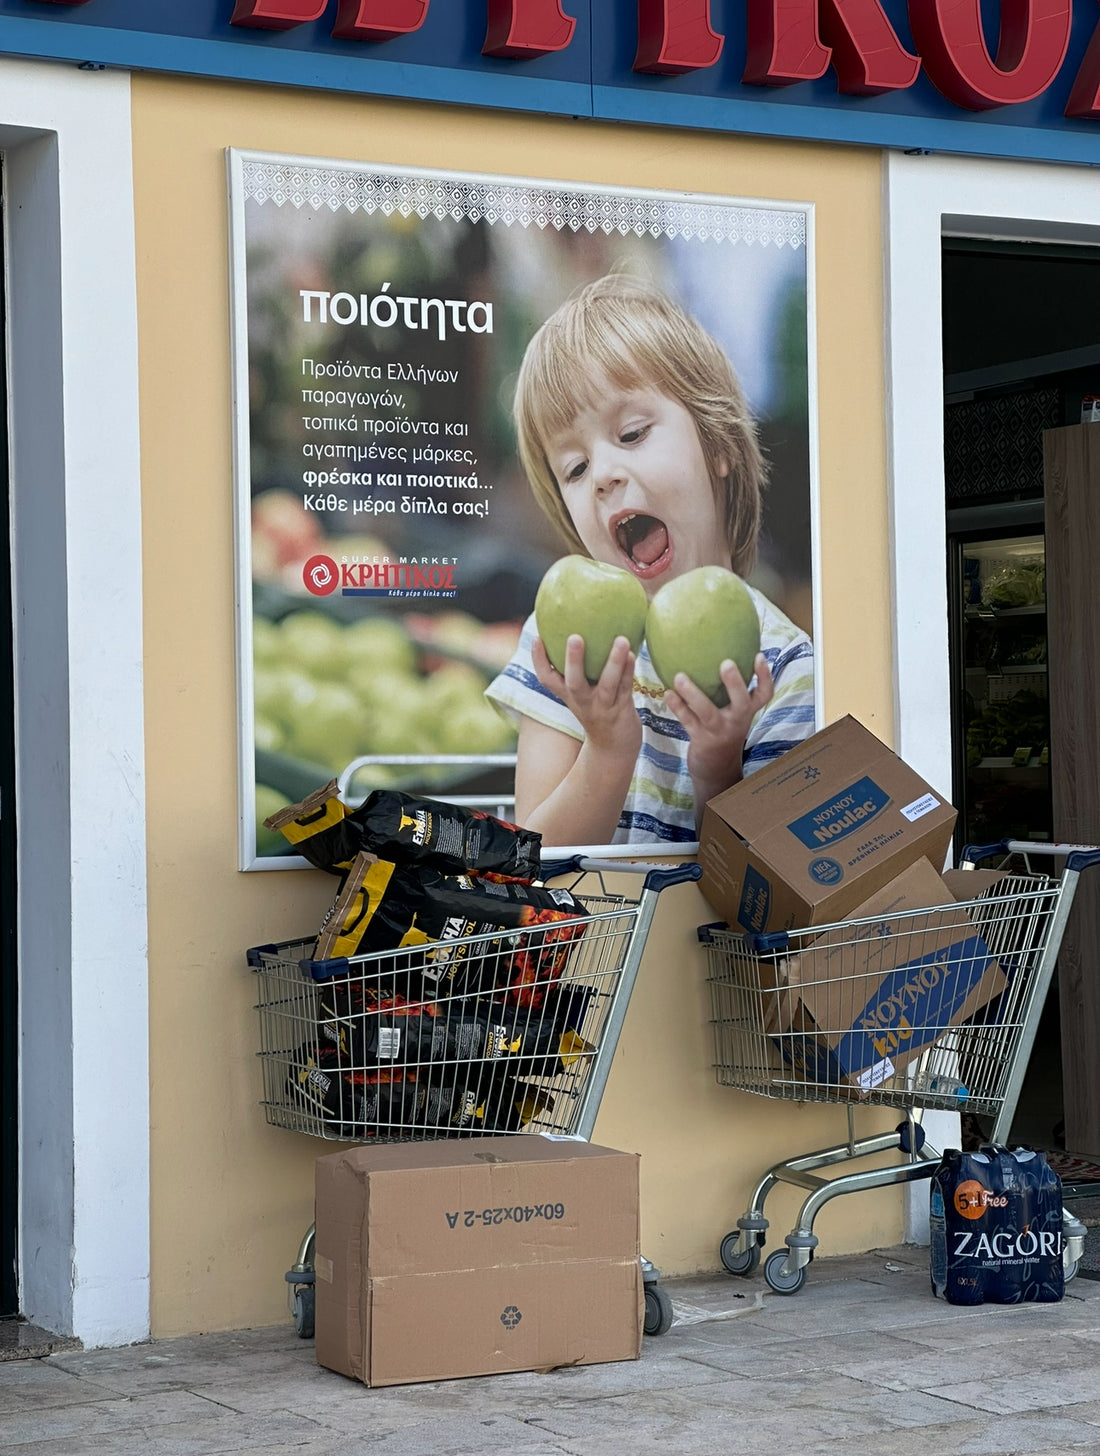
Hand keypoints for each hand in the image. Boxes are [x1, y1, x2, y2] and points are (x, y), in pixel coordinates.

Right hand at [531, 633, 640, 757]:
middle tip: (575, 637)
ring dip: (614, 662)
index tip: (537, 638)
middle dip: (573, 660)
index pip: (547, 679)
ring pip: (607, 685)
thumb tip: (583, 630)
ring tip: (621, 640)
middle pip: (574, 682)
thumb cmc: (598, 711)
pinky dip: (629, 671)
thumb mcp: (583, 693)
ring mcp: (602, 707)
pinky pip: (626, 688)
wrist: (614, 748)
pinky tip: (633, 654)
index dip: (539, 660)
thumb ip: (580, 668)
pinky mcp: (621, 711)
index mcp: (568, 695)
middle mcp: (582, 702)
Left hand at [664, 653, 774, 802]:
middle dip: (735, 683)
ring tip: (679, 676)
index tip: (759, 655)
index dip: (764, 676)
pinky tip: (667, 693)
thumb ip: (731, 690)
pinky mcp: (701, 740)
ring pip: (708, 712)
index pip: (764, 694)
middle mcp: (737, 720)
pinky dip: (677, 707)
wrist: (717, 769)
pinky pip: (688, 721)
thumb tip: (720, 652)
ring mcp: (719, 731)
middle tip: (726, 663)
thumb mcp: (734, 712)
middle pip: (742, 702)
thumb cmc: (723, 730)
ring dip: (693, 694)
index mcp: (748, 711)